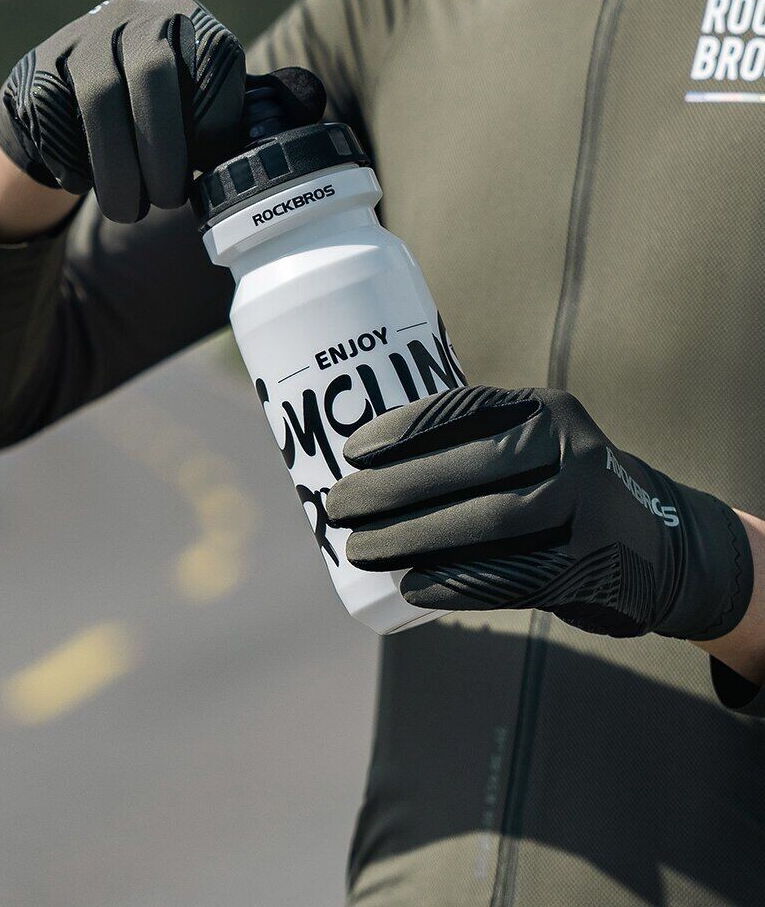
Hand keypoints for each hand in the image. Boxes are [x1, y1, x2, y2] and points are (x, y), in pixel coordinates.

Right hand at [0, 0, 245, 223]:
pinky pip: (53, 114)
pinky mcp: (37, 66)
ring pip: (100, 98)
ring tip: (128, 211)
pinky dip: (70, 159)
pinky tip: (81, 184)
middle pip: (153, 72)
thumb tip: (246, 167)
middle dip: (163, 147)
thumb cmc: (154, 117)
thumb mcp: (196, 110)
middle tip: (169, 200)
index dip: (216, 118)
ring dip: (116, 166)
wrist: (72, 104)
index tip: (209, 169)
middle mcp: (136, 16)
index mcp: (189, 21)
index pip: (216, 55)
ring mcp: (83, 36)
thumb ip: (225, 128)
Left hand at [327, 385, 753, 640]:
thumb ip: (476, 448)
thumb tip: (367, 470)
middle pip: (473, 468)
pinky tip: (411, 588)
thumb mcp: (536, 447)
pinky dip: (457, 584)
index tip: (353, 450)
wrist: (657, 543)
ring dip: (415, 538)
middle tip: (339, 507)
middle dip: (395, 489)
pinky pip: (515, 577)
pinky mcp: (591, 566)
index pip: (470, 407)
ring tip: (360, 549)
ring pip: (491, 522)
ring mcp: (589, 509)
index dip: (407, 427)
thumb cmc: (561, 489)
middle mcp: (574, 450)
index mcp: (548, 410)